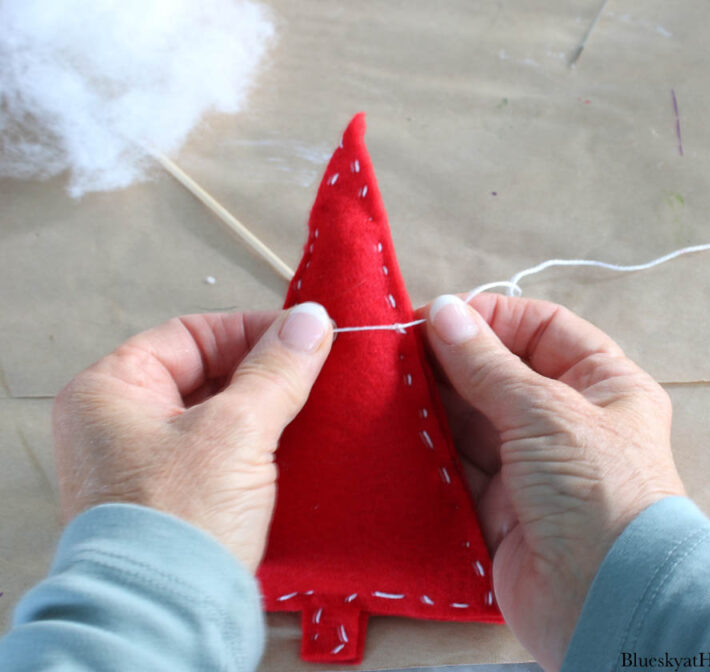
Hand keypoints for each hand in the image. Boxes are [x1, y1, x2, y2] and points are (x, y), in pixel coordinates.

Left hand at [52, 303, 332, 570]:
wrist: (167, 617)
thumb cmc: (179, 520)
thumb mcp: (235, 431)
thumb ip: (276, 370)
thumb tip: (312, 319)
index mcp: (110, 391)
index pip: (190, 335)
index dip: (250, 331)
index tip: (301, 337)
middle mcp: (120, 423)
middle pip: (204, 372)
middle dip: (262, 371)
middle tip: (312, 370)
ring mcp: (145, 463)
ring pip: (216, 412)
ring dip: (264, 406)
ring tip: (309, 404)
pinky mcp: (174, 497)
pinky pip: (220, 450)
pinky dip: (256, 441)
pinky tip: (294, 441)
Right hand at [420, 294, 684, 671]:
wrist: (605, 601)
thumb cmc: (595, 489)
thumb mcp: (543, 411)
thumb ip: (486, 363)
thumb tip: (444, 311)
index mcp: (601, 384)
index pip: (542, 329)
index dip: (491, 318)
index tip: (437, 316)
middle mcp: (566, 421)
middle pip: (500, 374)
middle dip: (452, 361)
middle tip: (398, 352)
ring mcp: (532, 466)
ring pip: (473, 421)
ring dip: (435, 404)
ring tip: (389, 386)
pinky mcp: (499, 506)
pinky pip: (458, 467)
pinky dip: (430, 449)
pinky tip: (396, 430)